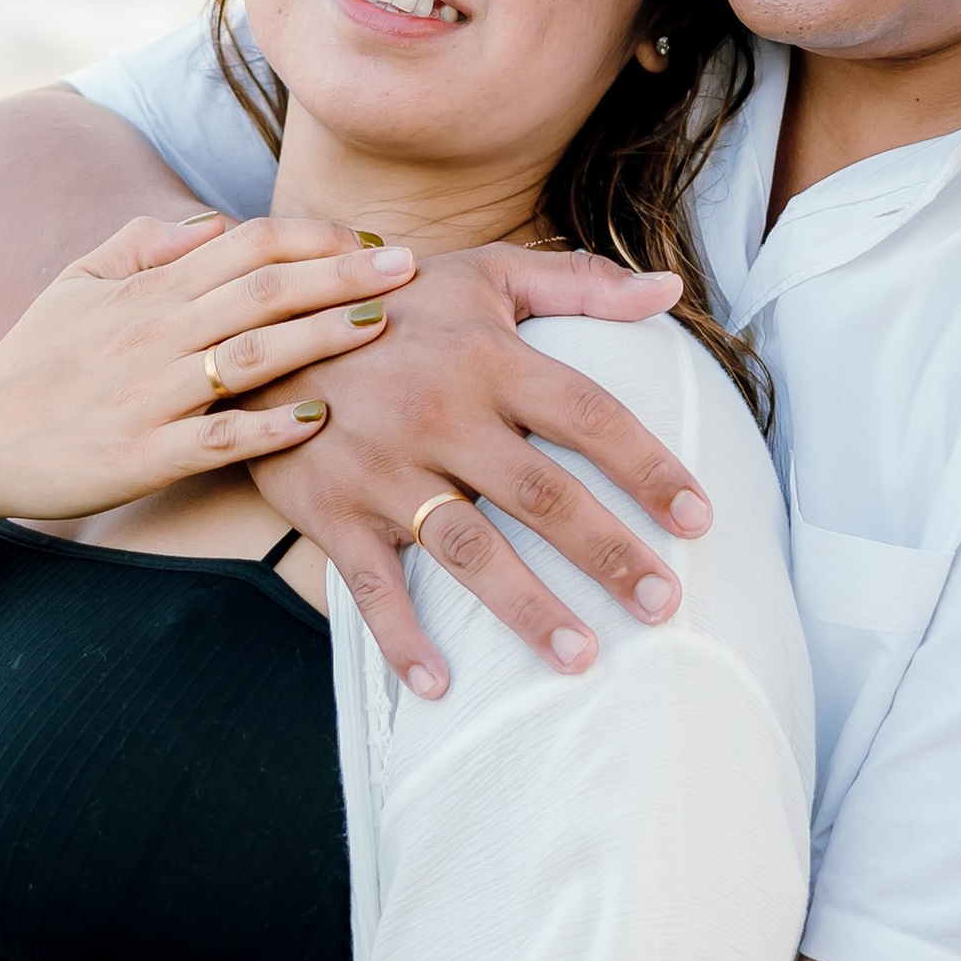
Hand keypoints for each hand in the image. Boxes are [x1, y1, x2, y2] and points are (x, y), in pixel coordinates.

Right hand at [0, 213, 416, 540]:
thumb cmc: (33, 360)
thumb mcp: (77, 283)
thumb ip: (144, 244)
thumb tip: (212, 221)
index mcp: (147, 289)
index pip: (244, 244)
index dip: (313, 238)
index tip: (370, 241)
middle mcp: (154, 333)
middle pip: (263, 290)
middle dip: (341, 273)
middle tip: (409, 267)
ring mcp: (150, 395)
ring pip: (250, 355)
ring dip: (320, 337)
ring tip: (380, 324)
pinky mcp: (143, 455)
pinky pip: (217, 439)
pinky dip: (269, 428)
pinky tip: (317, 419)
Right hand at [247, 239, 710, 695]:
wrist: (260, 324)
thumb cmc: (390, 301)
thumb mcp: (481, 274)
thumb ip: (580, 282)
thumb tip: (670, 292)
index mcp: (487, 357)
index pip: (587, 415)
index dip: (649, 467)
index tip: (699, 519)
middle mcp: (440, 414)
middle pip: (542, 494)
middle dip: (609, 554)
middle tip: (666, 605)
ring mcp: (384, 468)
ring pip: (468, 549)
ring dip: (527, 607)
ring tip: (583, 657)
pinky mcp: (331, 510)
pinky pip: (371, 585)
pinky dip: (402, 637)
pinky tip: (440, 685)